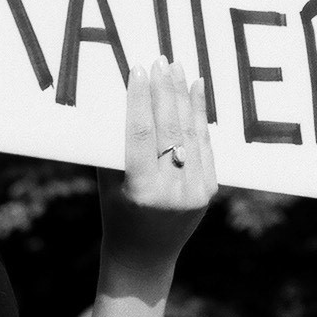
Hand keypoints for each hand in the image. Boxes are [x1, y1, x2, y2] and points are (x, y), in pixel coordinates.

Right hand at [98, 61, 215, 285]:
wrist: (145, 256)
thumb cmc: (116, 214)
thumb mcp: (108, 183)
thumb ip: (114, 146)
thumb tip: (121, 99)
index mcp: (142, 191)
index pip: (141, 135)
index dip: (139, 100)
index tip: (138, 71)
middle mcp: (173, 191)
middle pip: (170, 130)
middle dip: (165, 91)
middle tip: (160, 60)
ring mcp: (195, 191)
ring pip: (190, 134)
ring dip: (184, 97)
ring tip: (177, 68)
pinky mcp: (209, 189)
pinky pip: (203, 145)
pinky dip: (200, 116)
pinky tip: (197, 90)